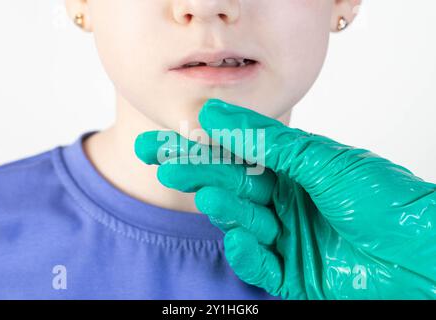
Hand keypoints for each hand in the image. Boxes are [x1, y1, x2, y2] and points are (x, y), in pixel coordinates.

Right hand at [134, 99, 435, 298]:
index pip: (237, 156)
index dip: (201, 148)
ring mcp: (289, 238)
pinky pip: (261, 265)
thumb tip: (215, 114)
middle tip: (165, 164)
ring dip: (225, 211)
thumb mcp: (320, 160)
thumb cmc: (385, 200)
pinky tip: (241, 241)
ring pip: (244, 224)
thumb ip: (265, 141)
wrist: (424, 255)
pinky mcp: (294, 274)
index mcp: (294, 170)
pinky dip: (248, 255)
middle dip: (198, 176)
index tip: (165, 141)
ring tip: (209, 198)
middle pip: (232, 187)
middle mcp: (288, 201)